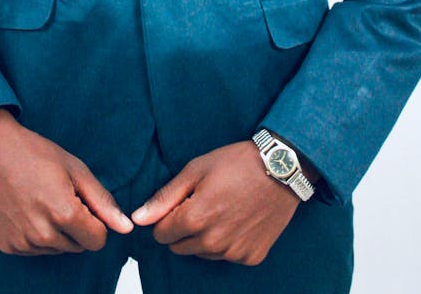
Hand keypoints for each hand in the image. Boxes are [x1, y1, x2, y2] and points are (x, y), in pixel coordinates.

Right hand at [0, 108, 132, 254]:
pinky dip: (37, 234)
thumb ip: (103, 202)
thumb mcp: (75, 169)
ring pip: (57, 249)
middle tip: (61, 195)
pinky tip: (28, 208)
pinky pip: (35, 250)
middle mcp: (43, 235)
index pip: (98, 240)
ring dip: (58, 231)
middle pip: (78, 246)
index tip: (85, 202)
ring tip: (43, 199)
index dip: (97, 221)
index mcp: (64, 214)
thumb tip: (125, 227)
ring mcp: (23, 243)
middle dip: (78, 226)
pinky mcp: (7, 246)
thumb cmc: (34, 153)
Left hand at [131, 140, 298, 266]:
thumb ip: (164, 197)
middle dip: (184, 228)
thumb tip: (138, 219)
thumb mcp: (196, 170)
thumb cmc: (238, 163)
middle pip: (179, 247)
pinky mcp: (251, 257)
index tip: (182, 202)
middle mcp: (212, 242)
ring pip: (202, 253)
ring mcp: (233, 253)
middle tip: (203, 202)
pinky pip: (227, 255)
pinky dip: (228, 241)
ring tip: (223, 207)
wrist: (281, 168)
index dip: (167, 217)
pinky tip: (239, 218)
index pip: (161, 235)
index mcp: (195, 219)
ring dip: (205, 236)